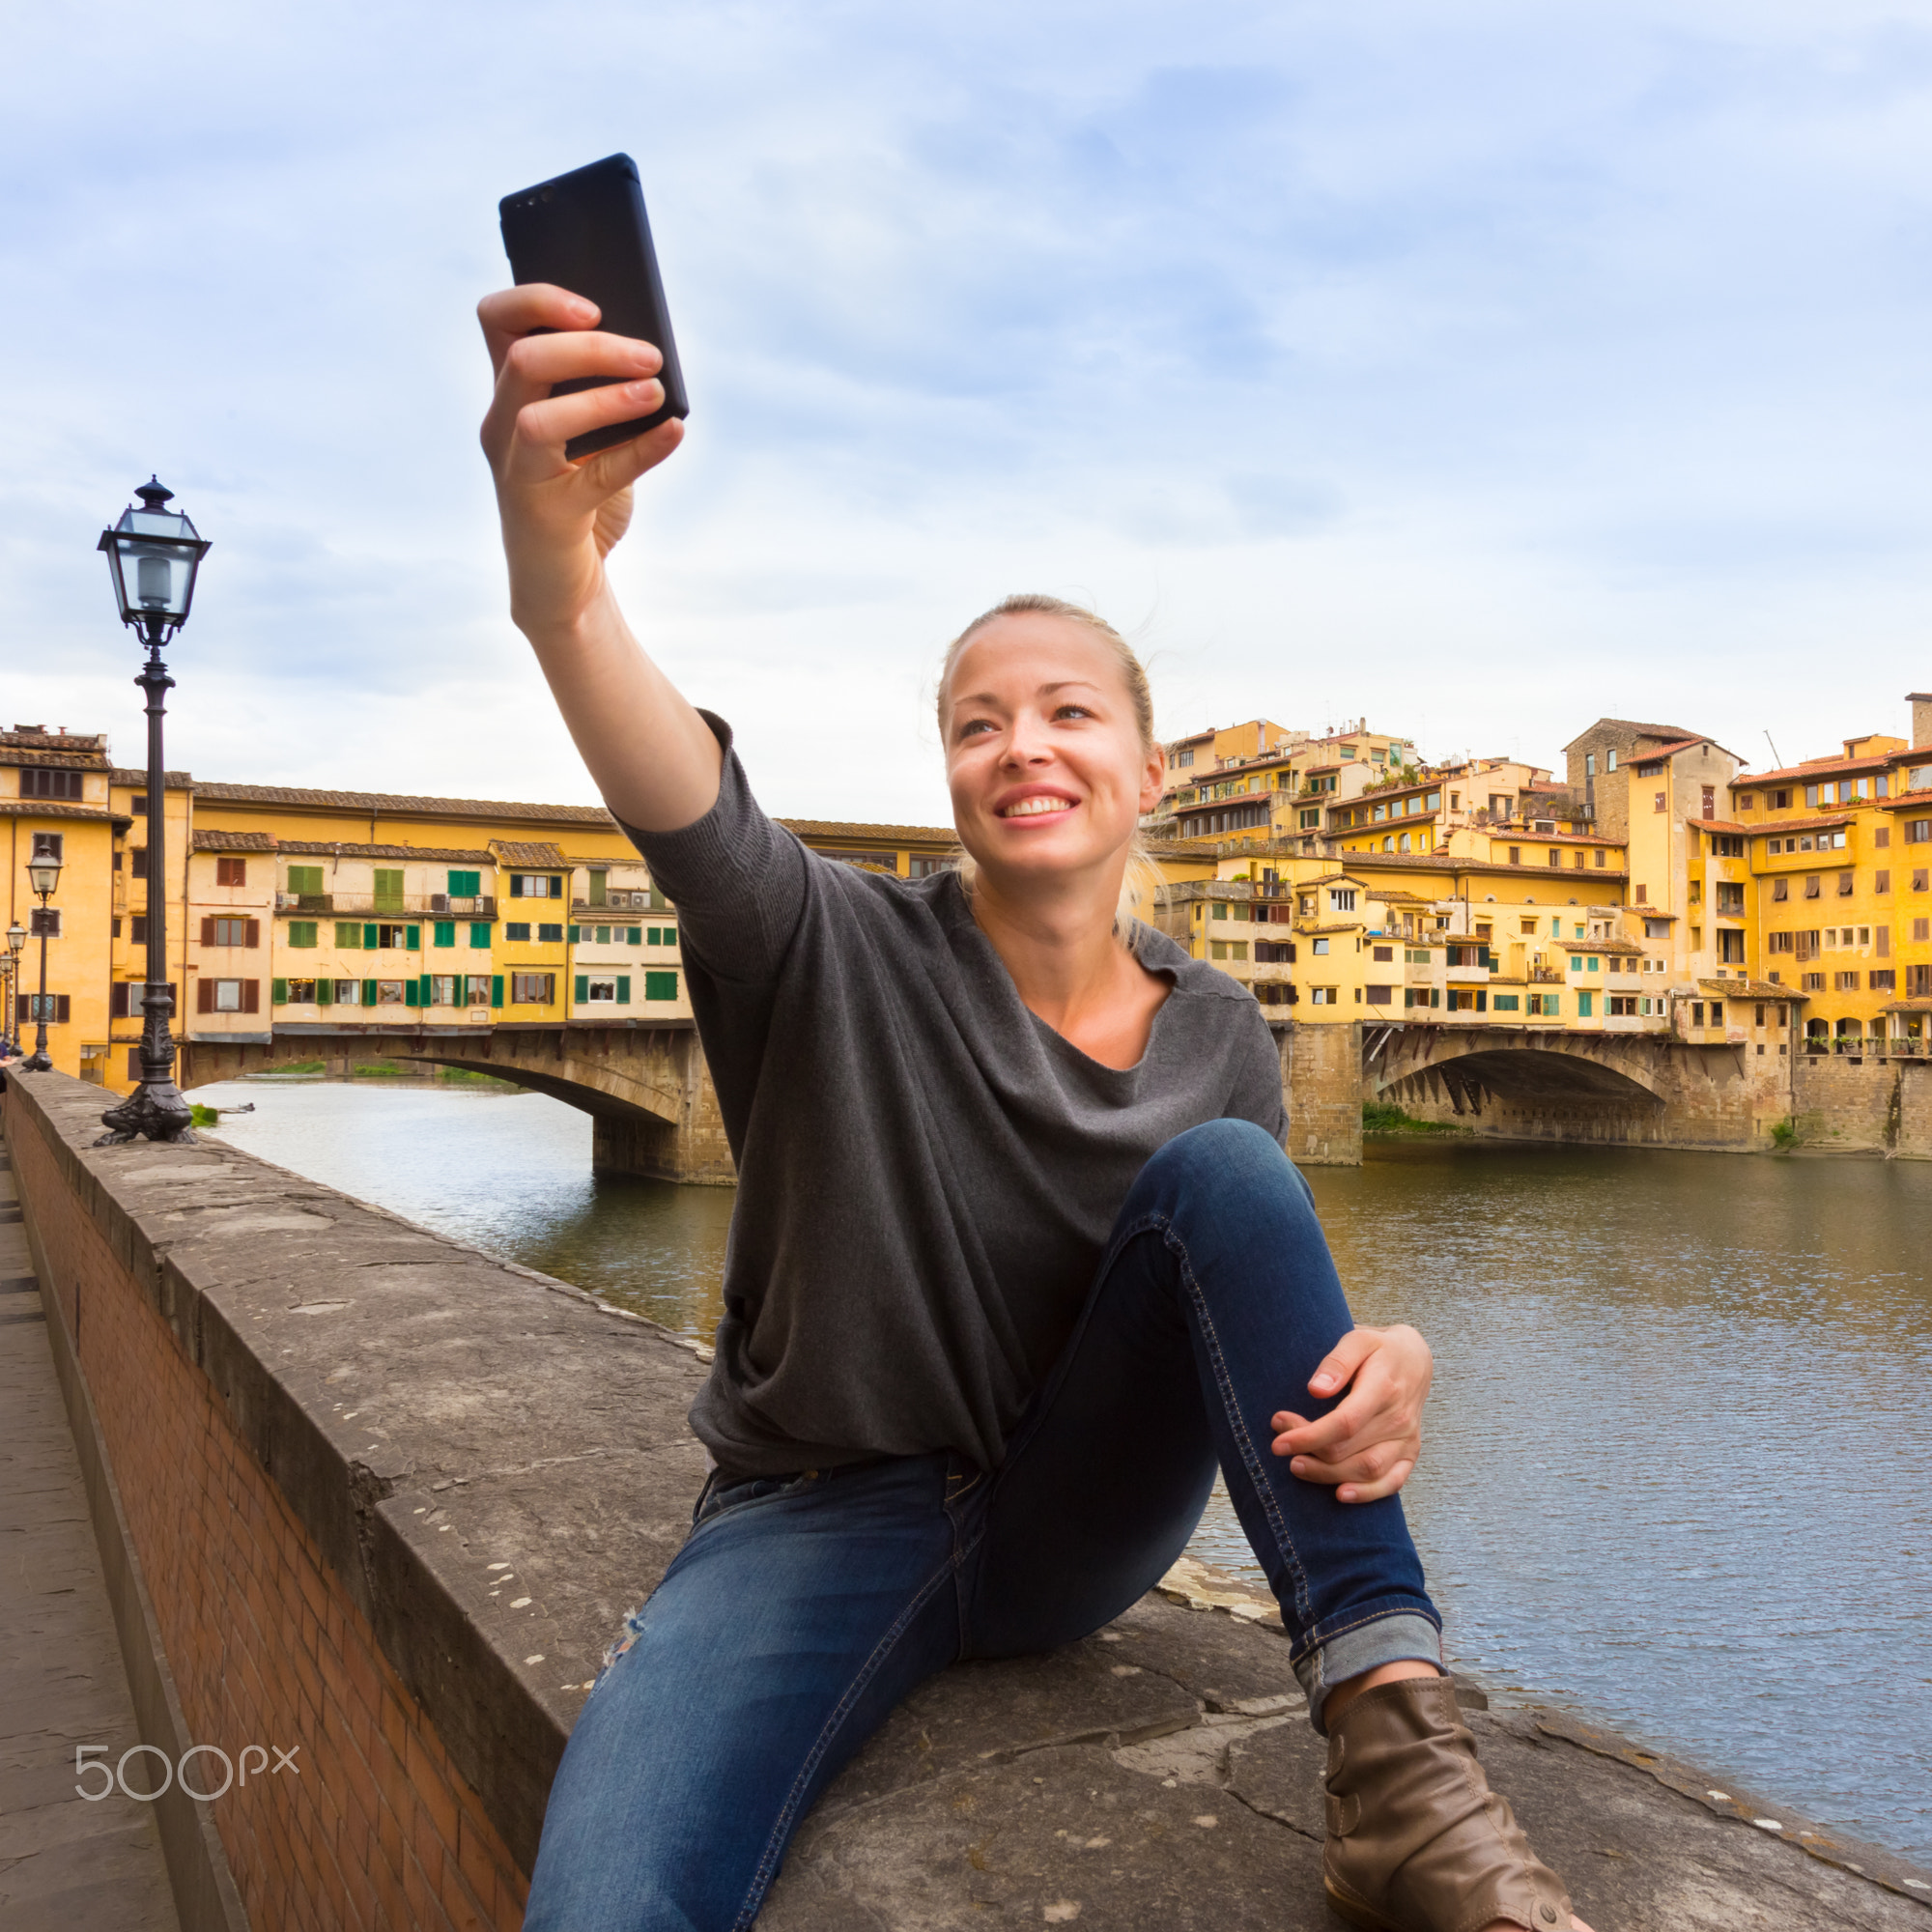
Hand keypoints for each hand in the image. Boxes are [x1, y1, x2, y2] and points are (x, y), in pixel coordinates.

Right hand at [476, 283, 684, 640]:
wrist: (567, 585)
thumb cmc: (581, 499)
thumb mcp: (592, 436)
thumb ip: (608, 393)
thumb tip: (655, 356)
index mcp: (509, 395)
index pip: (497, 321)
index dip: (537, 301)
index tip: (592, 307)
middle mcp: (502, 427)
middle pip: (525, 360)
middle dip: (592, 348)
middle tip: (651, 355)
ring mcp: (517, 473)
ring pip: (539, 420)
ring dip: (604, 398)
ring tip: (656, 393)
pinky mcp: (547, 517)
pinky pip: (595, 478)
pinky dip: (641, 451)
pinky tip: (675, 433)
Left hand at [1270, 1324, 1431, 1503]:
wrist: (1414, 1360)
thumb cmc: (1379, 1349)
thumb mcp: (1358, 1340)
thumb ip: (1337, 1362)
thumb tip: (1315, 1390)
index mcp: (1383, 1389)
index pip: (1345, 1423)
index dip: (1309, 1436)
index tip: (1279, 1440)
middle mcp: (1398, 1418)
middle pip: (1348, 1449)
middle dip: (1308, 1450)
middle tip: (1278, 1443)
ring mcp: (1406, 1439)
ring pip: (1367, 1470)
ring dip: (1328, 1475)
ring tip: (1297, 1467)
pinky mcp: (1410, 1452)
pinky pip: (1393, 1481)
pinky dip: (1367, 1493)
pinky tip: (1340, 1494)